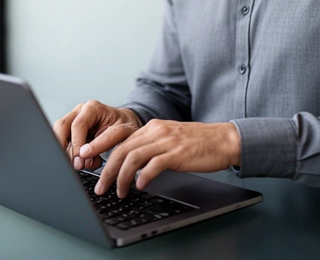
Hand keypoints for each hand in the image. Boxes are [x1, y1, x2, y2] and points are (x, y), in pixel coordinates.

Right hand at [52, 100, 141, 170]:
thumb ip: (105, 141)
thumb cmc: (125, 126)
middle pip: (62, 127)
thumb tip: (84, 154)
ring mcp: (73, 121)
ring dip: (68, 153)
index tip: (81, 160)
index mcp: (93, 108)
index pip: (78, 125)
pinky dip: (71, 155)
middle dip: (67, 148)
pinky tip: (84, 161)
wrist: (125, 125)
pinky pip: (63, 144)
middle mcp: (80, 112)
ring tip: (84, 164)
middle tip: (77, 165)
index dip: (77, 144)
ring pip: (59, 135)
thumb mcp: (123, 132)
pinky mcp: (71, 132)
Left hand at [86, 119, 240, 197]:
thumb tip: (132, 165)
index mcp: (151, 127)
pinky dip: (144, 176)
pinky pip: (154, 165)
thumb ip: (151, 146)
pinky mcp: (177, 153)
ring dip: (122, 177)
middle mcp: (156, 131)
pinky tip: (140, 186)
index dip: (105, 156)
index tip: (95, 170)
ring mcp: (166, 141)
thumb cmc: (198, 143)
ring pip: (133, 157)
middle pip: (122, 150)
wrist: (223, 140)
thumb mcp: (169, 139)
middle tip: (100, 188)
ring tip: (120, 192)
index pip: (120, 141)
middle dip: (108, 171)